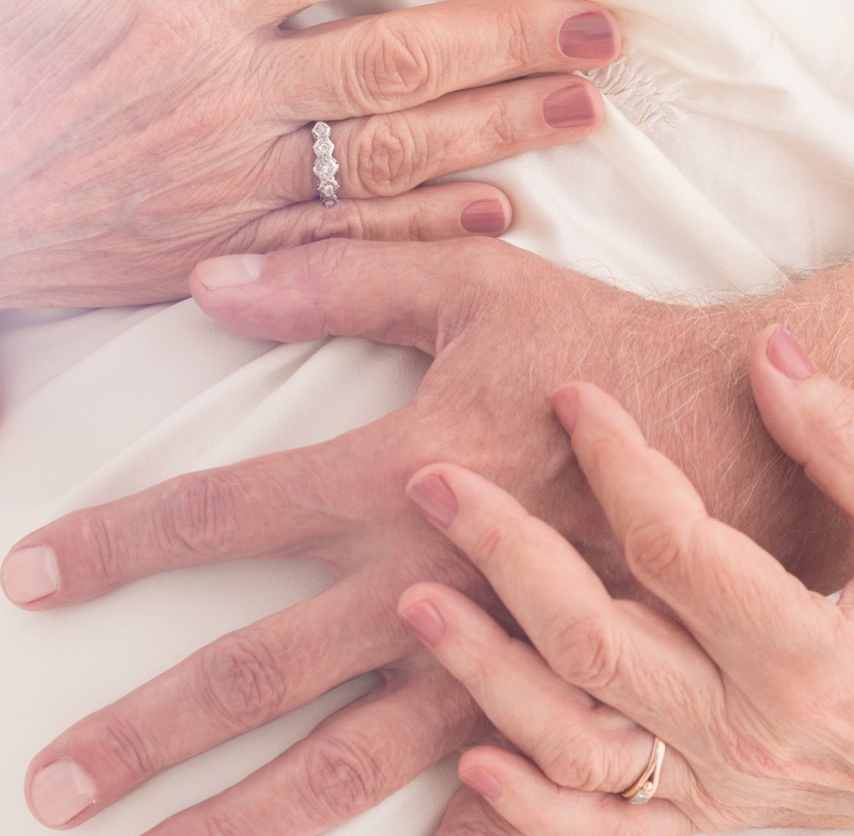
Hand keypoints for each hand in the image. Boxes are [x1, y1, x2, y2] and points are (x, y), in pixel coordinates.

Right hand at [0, 0, 617, 329]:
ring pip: (387, 149)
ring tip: (581, 107)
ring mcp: (224, 182)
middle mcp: (218, 92)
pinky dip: (421, 222)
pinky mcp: (214, 251)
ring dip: (494, 127)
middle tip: (606, 24)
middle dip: (512, 31)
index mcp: (175, 5)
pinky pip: (340, 235)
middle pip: (398, 53)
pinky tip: (493, 211)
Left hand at [0, 237, 807, 830]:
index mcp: (393, 477)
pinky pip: (481, 807)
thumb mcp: (472, 288)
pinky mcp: (553, 707)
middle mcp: (422, 585)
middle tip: (50, 787)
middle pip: (254, 674)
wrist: (736, 433)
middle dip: (142, 733)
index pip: (215, 516)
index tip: (25, 578)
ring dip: (243, 822)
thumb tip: (207, 281)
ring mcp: (488, 663)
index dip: (112, 545)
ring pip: (343, 768)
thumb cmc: (597, 354)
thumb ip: (336, 279)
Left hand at [400, 325, 853, 832]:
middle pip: (592, 636)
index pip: (675, 544)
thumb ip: (842, 451)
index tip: (570, 398)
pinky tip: (469, 760)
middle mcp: (744, 732)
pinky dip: (528, 809)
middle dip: (504, 550)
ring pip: (571, 738)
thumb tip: (772, 352)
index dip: (617, 461)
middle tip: (434, 483)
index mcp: (803, 656)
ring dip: (486, 669)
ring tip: (417, 600)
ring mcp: (710, 794)